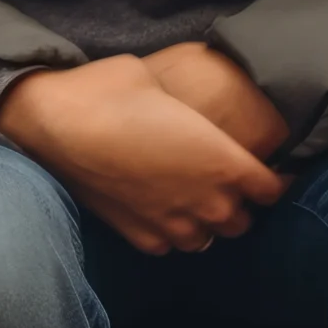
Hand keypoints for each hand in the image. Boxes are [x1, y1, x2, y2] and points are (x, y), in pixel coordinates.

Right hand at [0, 56, 286, 255]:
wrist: (55, 122)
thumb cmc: (110, 89)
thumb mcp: (159, 81)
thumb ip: (184, 108)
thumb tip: (179, 107)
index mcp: (224, 161)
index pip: (271, 188)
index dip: (271, 179)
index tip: (265, 168)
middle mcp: (206, 200)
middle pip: (243, 220)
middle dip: (238, 203)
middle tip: (220, 180)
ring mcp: (171, 222)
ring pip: (209, 239)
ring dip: (206, 223)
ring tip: (190, 201)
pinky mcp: (139, 234)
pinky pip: (169, 245)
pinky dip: (170, 233)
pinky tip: (158, 213)